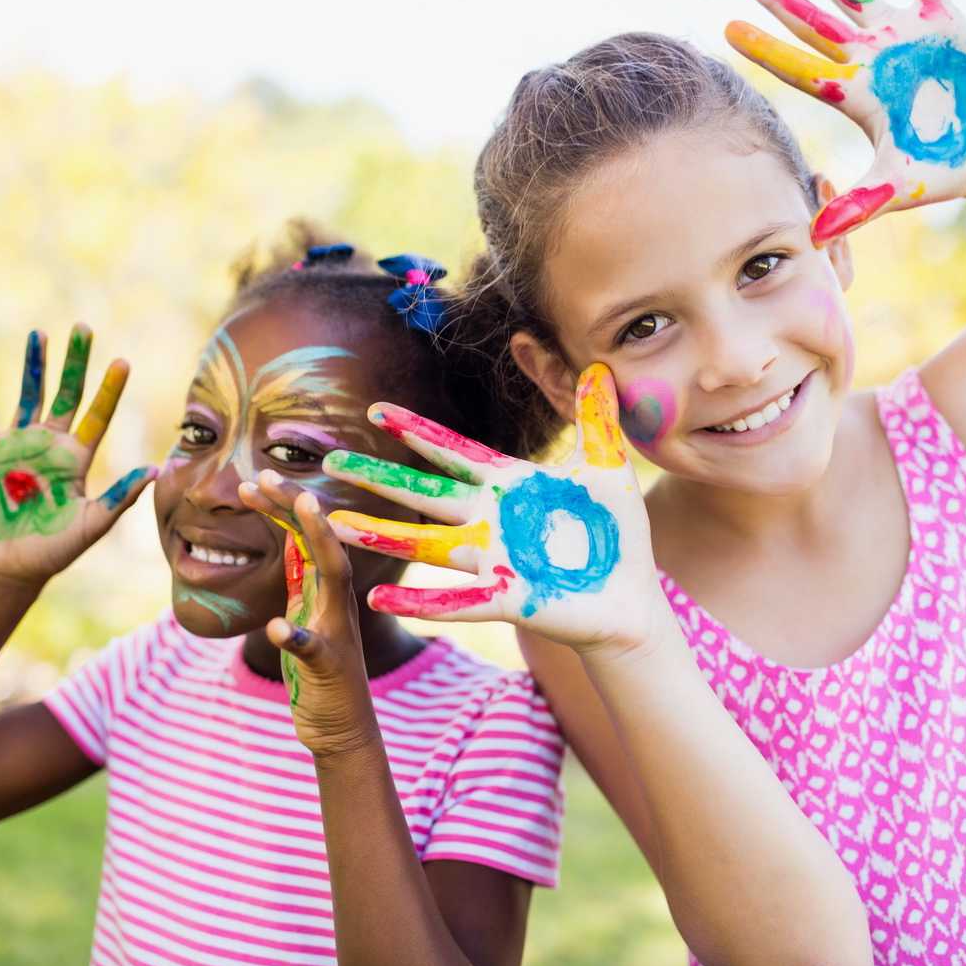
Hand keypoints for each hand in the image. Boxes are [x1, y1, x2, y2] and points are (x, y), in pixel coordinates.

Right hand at [0, 326, 154, 585]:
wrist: (11, 566)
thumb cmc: (55, 549)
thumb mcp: (91, 524)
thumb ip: (119, 498)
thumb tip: (153, 469)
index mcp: (77, 457)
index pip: (97, 415)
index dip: (109, 389)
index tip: (123, 361)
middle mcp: (50, 443)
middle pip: (65, 394)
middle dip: (74, 362)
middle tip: (83, 329)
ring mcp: (17, 444)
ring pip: (28, 396)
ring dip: (34, 366)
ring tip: (39, 335)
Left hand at [240, 473, 377, 753]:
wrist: (343, 732)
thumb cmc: (320, 676)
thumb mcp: (306, 618)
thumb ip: (301, 582)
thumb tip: (290, 542)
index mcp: (327, 593)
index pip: (308, 539)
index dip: (286, 507)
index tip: (257, 480)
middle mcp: (338, 604)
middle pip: (322, 543)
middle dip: (297, 507)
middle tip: (263, 475)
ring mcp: (337, 634)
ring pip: (332, 579)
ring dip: (318, 542)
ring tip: (301, 510)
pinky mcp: (329, 669)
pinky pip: (312, 648)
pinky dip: (294, 635)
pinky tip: (274, 626)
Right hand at [323, 365, 667, 657]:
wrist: (633, 601)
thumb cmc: (617, 537)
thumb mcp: (606, 466)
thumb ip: (594, 417)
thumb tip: (597, 363)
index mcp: (510, 486)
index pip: (454, 451)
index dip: (416, 431)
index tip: (377, 410)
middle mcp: (491, 521)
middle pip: (423, 493)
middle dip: (378, 478)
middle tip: (332, 463)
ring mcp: (495, 561)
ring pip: (427, 545)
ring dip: (381, 534)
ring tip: (335, 525)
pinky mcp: (510, 598)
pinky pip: (458, 599)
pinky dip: (420, 602)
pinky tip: (376, 598)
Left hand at [726, 0, 965, 241]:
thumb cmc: (937, 169)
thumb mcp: (898, 188)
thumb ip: (858, 205)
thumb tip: (814, 236)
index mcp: (853, 95)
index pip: (799, 69)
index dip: (766, 50)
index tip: (727, 30)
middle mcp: (868, 60)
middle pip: (813, 24)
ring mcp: (901, 37)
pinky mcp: (942, 20)